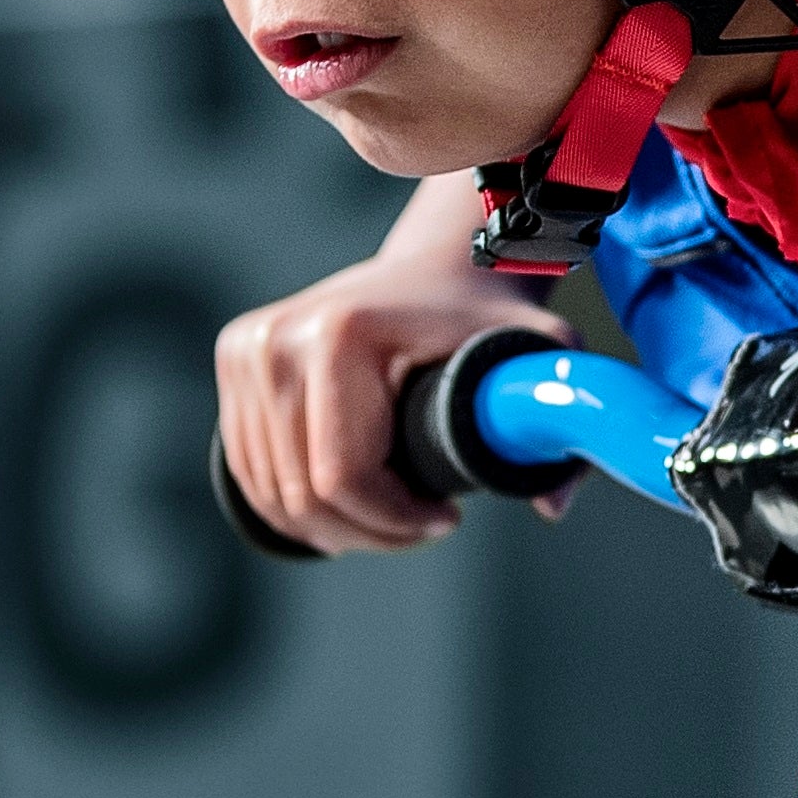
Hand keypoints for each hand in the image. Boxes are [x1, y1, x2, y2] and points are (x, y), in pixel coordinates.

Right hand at [216, 248, 565, 552]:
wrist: (440, 264)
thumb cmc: (489, 317)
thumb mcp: (540, 360)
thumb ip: (561, 425)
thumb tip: (551, 507)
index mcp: (338, 336)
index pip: (344, 476)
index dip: (395, 522)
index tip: (448, 518)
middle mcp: (276, 339)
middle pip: (303, 493)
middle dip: (368, 532)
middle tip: (421, 528)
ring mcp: (247, 348)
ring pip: (272, 490)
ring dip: (331, 526)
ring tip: (391, 518)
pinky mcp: (236, 357)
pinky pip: (250, 467)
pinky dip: (294, 502)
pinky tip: (346, 503)